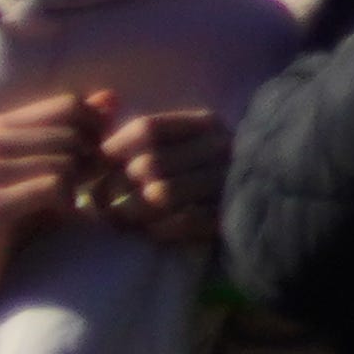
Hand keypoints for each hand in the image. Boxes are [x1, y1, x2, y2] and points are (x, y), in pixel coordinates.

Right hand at [0, 98, 98, 330]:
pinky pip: (54, 187)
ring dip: (76, 187)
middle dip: (89, 162)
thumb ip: (74, 133)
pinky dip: (65, 204)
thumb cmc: (4, 223)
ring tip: (63, 206)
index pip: (69, 104)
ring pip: (66, 160)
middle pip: (73, 134)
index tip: (92, 159)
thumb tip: (112, 98)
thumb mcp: (40, 173)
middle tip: (82, 189)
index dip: (94, 131)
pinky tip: (55, 218)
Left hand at [83, 101, 227, 247]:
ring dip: (132, 212)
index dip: (111, 151)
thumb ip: (143, 137)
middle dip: (115, 188)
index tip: (94, 170)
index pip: (147, 130)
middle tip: (102, 203)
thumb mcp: (180, 143)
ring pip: (161, 195)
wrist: (260, 200)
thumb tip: (99, 137)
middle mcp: (220, 147)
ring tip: (122, 218)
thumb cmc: (198, 171)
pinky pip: (179, 222)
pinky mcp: (228, 214)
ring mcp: (227, 180)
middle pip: (149, 164)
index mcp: (205, 124)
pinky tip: (151, 230)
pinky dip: (158, 229)